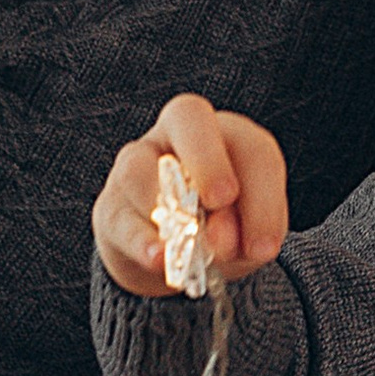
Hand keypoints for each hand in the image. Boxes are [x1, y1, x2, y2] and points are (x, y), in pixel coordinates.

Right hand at [93, 92, 290, 294]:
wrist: (176, 259)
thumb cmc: (222, 232)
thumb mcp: (246, 236)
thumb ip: (245, 233)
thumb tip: (221, 238)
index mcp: (227, 136)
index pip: (251, 147)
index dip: (263, 195)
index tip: (264, 246)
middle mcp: (178, 136)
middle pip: (189, 116)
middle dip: (209, 161)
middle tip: (223, 201)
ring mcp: (136, 164)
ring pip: (140, 168)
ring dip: (168, 209)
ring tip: (189, 249)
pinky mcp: (111, 207)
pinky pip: (121, 217)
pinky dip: (141, 240)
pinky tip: (159, 258)